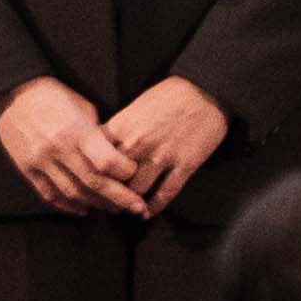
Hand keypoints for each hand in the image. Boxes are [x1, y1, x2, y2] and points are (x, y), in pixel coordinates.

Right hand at [0, 78, 143, 216]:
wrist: (14, 95)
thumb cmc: (55, 97)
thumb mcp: (83, 108)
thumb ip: (97, 134)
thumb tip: (115, 155)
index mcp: (77, 131)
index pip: (106, 162)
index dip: (126, 172)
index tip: (136, 174)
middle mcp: (59, 150)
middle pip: (93, 183)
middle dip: (119, 198)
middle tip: (137, 207)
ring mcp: (40, 162)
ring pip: (72, 193)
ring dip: (96, 204)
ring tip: (114, 208)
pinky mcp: (26, 170)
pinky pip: (49, 195)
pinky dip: (68, 205)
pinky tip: (83, 209)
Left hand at [100, 78, 231, 216]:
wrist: (207, 89)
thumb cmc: (171, 93)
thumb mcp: (136, 105)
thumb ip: (119, 129)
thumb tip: (105, 149)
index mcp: (122, 127)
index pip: (96, 159)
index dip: (93, 175)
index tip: (93, 183)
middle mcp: (138, 144)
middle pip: (113, 180)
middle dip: (109, 193)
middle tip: (107, 202)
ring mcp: (162, 156)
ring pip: (137, 191)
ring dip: (131, 202)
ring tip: (128, 208)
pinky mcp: (184, 165)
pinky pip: (165, 193)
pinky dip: (155, 206)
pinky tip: (149, 211)